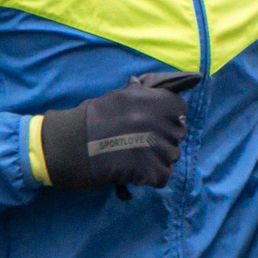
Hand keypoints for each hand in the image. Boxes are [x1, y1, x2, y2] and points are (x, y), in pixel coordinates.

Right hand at [39, 71, 195, 191]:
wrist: (65, 146)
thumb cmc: (90, 120)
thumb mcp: (120, 96)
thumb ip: (151, 92)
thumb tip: (192, 79)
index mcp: (148, 99)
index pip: (180, 109)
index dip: (169, 119)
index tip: (153, 124)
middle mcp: (153, 119)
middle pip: (177, 136)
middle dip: (162, 141)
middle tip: (138, 144)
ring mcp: (151, 145)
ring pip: (171, 157)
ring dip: (156, 161)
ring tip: (133, 158)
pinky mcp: (146, 169)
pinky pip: (162, 176)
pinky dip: (149, 178)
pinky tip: (132, 172)